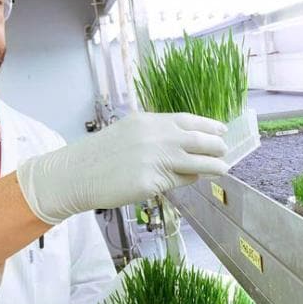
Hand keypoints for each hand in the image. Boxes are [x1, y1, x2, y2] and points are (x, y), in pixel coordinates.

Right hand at [17, 112, 229, 224]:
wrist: (76, 173)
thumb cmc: (101, 153)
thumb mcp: (129, 131)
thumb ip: (156, 134)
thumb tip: (183, 143)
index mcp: (150, 122)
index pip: (188, 121)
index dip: (209, 126)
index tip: (222, 130)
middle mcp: (155, 138)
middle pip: (198, 140)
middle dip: (216, 146)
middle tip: (226, 150)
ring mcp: (154, 160)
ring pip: (196, 162)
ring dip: (214, 165)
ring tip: (224, 168)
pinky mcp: (150, 183)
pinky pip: (179, 181)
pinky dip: (189, 179)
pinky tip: (195, 178)